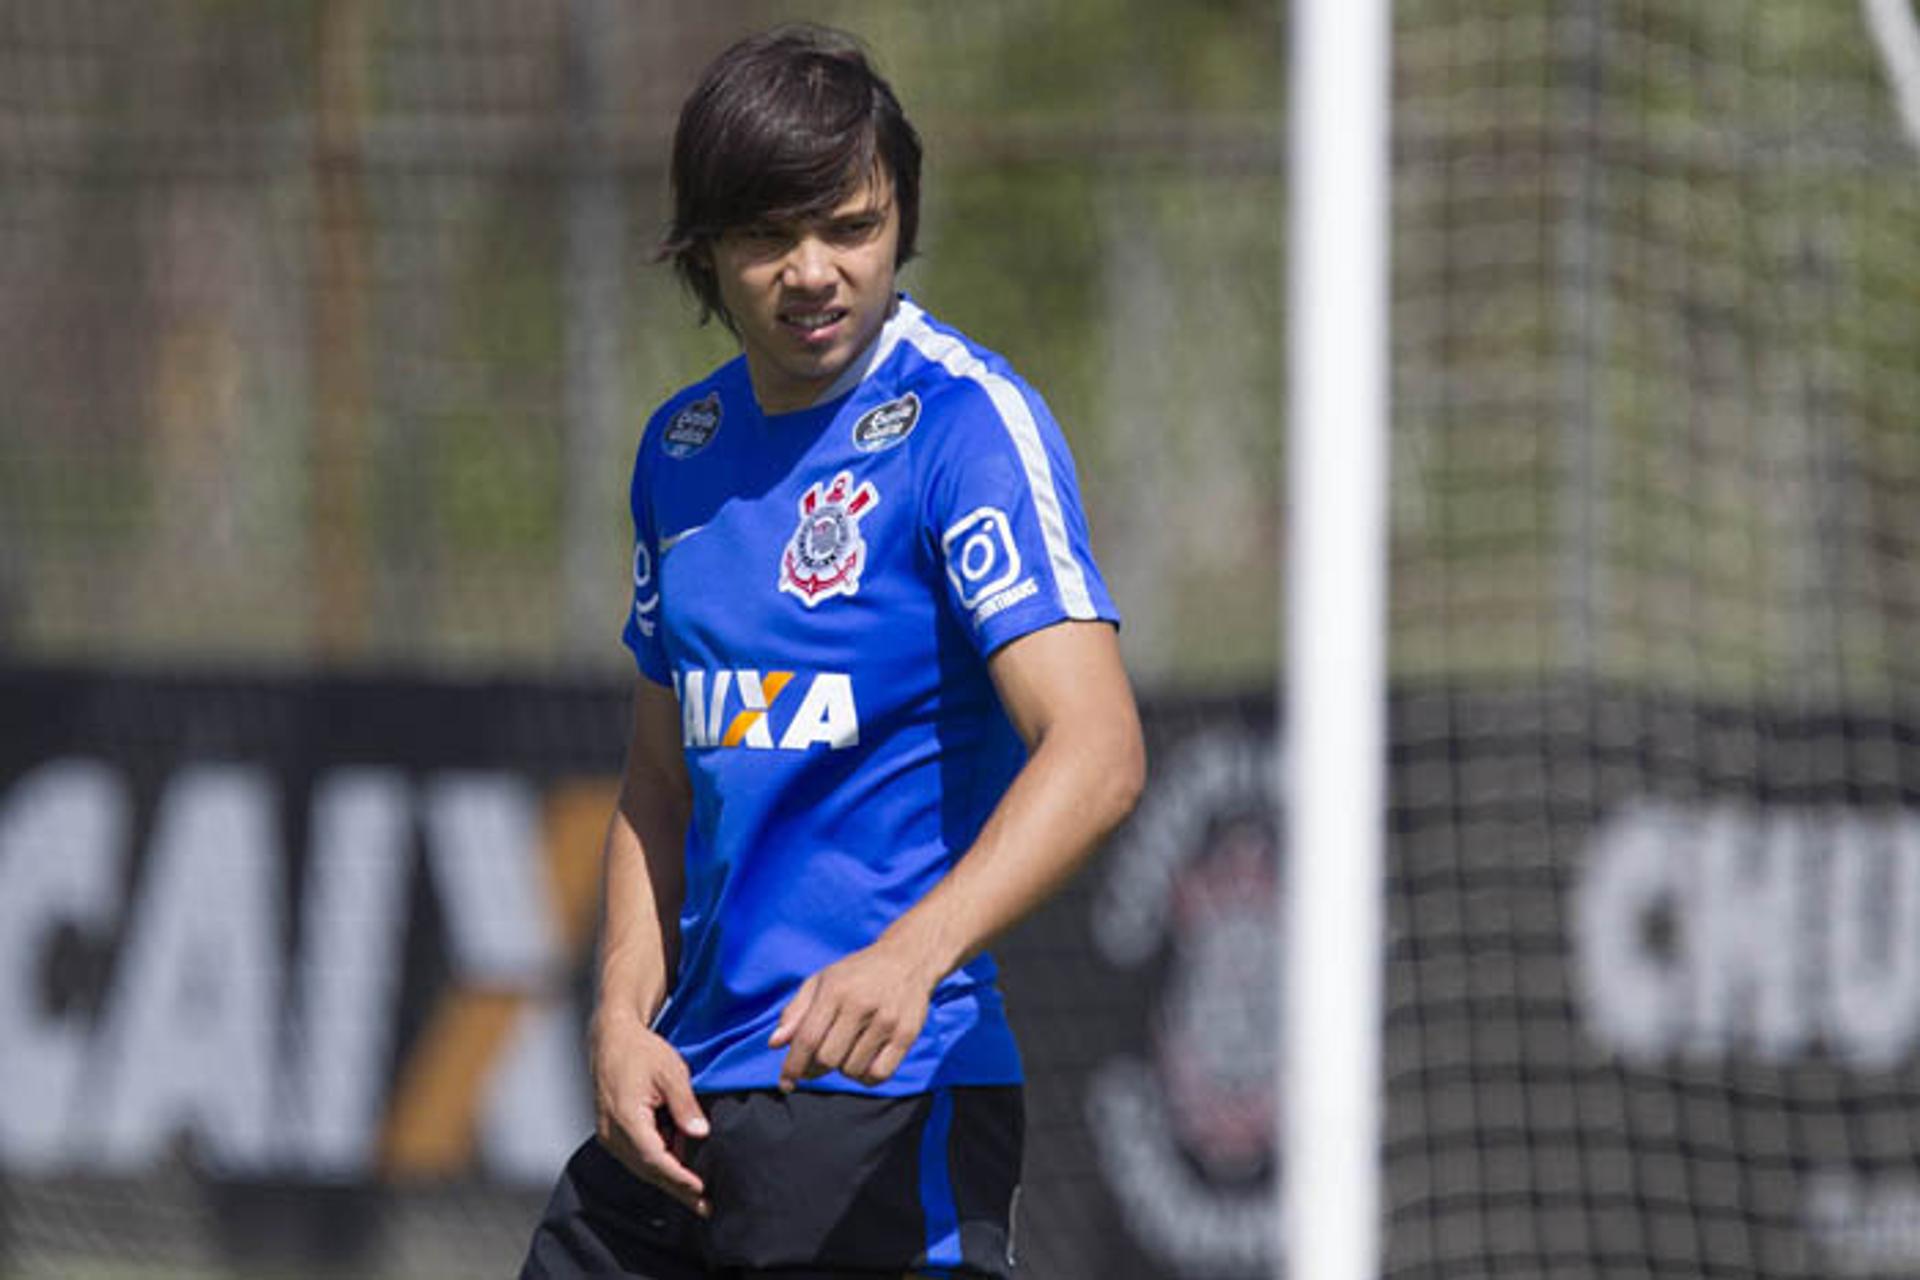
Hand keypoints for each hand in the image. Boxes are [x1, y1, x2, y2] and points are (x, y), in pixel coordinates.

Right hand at [590, 1006, 710, 1216]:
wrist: (613, 1040)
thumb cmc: (641, 1052)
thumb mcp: (672, 1072)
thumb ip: (685, 1105)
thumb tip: (700, 1133)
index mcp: (626, 1118)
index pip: (655, 1159)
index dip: (679, 1178)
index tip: (701, 1191)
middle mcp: (612, 1132)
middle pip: (648, 1170)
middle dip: (677, 1188)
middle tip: (705, 1207)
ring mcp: (608, 1134)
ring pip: (641, 1166)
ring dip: (668, 1174)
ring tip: (698, 1185)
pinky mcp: (611, 1133)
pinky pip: (636, 1155)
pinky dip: (658, 1159)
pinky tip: (679, 1156)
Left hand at [768, 936, 940, 1089]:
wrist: (907, 958)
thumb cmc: (856, 973)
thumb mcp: (821, 982)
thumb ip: (796, 1012)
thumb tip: (775, 1044)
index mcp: (835, 989)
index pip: (808, 1039)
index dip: (793, 1066)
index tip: (785, 1083)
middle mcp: (861, 1004)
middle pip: (828, 1059)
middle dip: (817, 1068)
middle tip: (818, 1063)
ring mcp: (887, 1020)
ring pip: (853, 1069)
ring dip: (843, 1070)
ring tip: (846, 1053)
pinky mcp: (907, 1034)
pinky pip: (879, 1074)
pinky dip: (866, 1077)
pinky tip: (864, 1063)